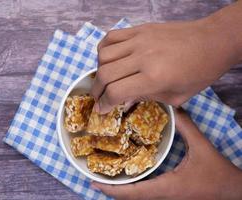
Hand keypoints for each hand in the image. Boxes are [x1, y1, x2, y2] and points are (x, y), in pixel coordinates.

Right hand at [91, 16, 240, 113]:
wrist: (212, 41)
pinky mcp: (140, 29)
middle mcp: (142, 57)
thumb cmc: (198, 73)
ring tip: (105, 78)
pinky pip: (111, 37)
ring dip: (99, 70)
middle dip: (97, 90)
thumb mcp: (175, 97)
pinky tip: (108, 58)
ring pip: (103, 55)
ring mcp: (139, 40)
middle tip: (98, 97)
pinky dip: (103, 50)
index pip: (115, 92)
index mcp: (153, 78)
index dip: (104, 104)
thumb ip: (146, 98)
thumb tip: (123, 100)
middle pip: (105, 74)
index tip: (102, 109)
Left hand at [92, 109, 241, 199]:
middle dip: (111, 190)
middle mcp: (162, 195)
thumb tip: (172, 109)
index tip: (95, 183)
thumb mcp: (201, 147)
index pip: (134, 193)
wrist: (232, 191)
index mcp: (166, 187)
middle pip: (131, 198)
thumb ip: (186, 127)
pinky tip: (128, 178)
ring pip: (137, 198)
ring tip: (105, 177)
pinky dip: (133, 188)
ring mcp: (165, 197)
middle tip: (94, 178)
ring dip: (121, 190)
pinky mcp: (169, 195)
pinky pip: (146, 194)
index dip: (113, 189)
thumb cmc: (217, 174)